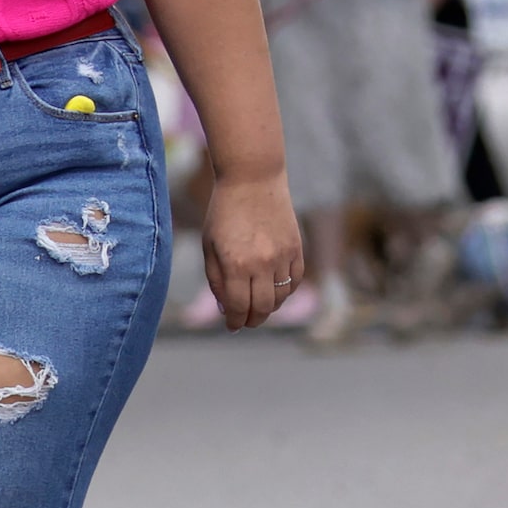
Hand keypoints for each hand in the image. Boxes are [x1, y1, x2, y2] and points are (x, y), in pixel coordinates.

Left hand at [204, 171, 303, 330]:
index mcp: (235, 264)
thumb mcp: (210, 247)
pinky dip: (286, 292)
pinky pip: (295, 281)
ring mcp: (283, 257)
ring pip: (281, 297)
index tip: (232, 326)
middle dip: (253, 320)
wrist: (253, 181)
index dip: (235, 321)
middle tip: (246, 322)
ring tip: (258, 306)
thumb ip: (217, 279)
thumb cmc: (224, 214)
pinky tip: (274, 291)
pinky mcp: (297, 249)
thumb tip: (226, 309)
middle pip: (262, 308)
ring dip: (269, 308)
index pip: (238, 306)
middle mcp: (262, 264)